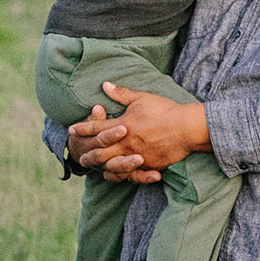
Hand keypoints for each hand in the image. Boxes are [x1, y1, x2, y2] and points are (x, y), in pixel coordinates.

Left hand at [73, 82, 208, 172]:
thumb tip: (105, 85)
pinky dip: (119, 174)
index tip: (72, 129)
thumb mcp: (143, 98)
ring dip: (100, 166)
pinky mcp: (147, 164)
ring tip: (93, 168)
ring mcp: (136, 155)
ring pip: (112, 164)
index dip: (82, 128)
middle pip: (99, 150)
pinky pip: (129, 173)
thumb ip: (122, 93)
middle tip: (78, 155)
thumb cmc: (166, 111)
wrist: (187, 128)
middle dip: (87, 152)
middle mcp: (125, 142)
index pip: (96, 127)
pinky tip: (114, 175)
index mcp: (122, 125)